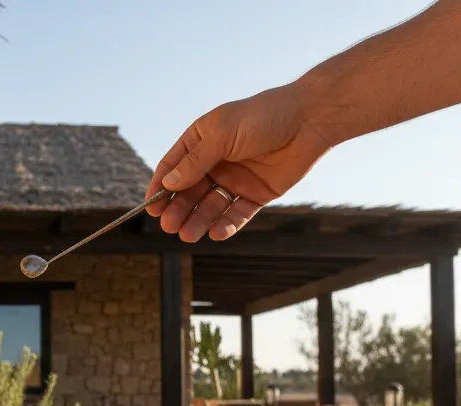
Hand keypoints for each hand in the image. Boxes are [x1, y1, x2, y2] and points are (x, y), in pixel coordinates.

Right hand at [146, 85, 333, 242]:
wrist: (309, 120)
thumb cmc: (264, 117)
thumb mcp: (223, 134)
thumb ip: (195, 161)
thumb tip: (169, 184)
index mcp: (202, 140)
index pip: (173, 167)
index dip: (160, 187)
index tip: (151, 208)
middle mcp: (215, 161)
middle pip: (189, 192)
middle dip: (179, 209)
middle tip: (170, 226)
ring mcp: (235, 179)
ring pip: (210, 206)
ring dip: (198, 221)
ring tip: (188, 235)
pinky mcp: (256, 194)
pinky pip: (236, 213)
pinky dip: (226, 224)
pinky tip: (217, 233)